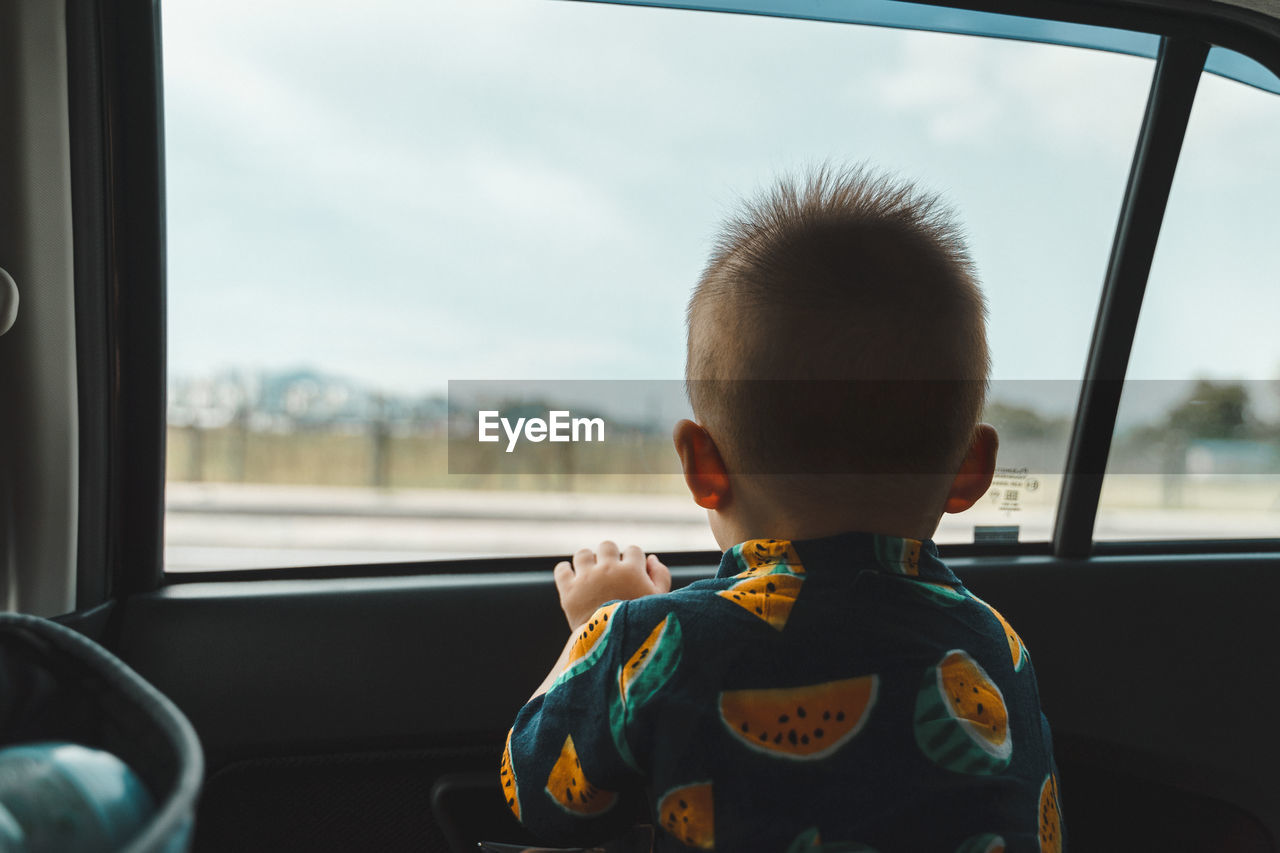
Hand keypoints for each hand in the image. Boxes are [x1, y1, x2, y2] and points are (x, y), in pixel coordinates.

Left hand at [553, 541, 671, 629]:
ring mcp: (586, 579)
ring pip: (583, 554)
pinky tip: (572, 578)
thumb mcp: (661, 602)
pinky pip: (562, 569)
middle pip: (607, 546)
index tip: (631, 574)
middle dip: (610, 556)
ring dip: (587, 561)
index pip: (633, 550)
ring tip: (591, 575)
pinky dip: (565, 571)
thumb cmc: (642, 626)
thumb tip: (651, 558)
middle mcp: (608, 569)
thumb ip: (661, 576)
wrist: (614, 649)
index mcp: (632, 571)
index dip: (633, 561)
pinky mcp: (568, 591)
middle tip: (610, 573)